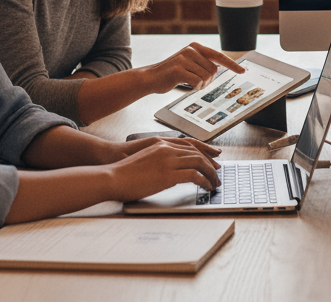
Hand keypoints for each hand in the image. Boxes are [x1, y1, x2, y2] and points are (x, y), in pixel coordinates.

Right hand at [108, 138, 223, 199]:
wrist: (112, 176)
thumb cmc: (124, 172)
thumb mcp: (145, 159)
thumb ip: (159, 159)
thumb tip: (170, 169)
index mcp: (161, 143)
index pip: (190, 144)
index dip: (204, 151)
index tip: (213, 157)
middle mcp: (167, 148)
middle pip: (197, 152)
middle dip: (210, 163)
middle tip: (218, 172)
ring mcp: (168, 160)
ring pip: (199, 162)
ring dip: (210, 173)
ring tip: (215, 182)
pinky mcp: (168, 175)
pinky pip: (194, 175)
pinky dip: (204, 181)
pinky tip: (206, 187)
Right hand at [144, 42, 245, 95]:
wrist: (151, 78)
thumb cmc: (172, 74)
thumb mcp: (189, 63)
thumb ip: (202, 63)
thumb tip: (219, 68)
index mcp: (195, 47)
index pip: (218, 55)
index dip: (231, 64)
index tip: (242, 71)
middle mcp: (191, 50)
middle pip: (213, 70)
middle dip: (208, 81)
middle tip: (197, 83)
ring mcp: (184, 58)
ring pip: (206, 77)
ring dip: (201, 85)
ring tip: (189, 83)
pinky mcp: (179, 69)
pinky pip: (197, 82)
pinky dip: (194, 87)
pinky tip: (186, 85)